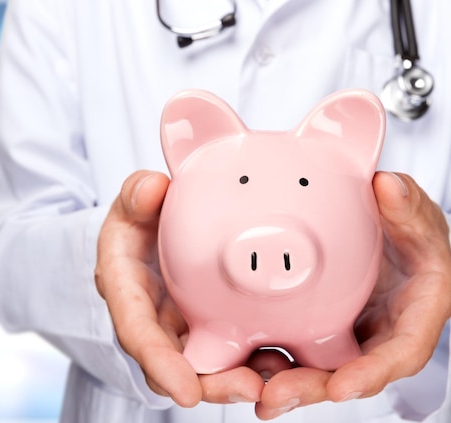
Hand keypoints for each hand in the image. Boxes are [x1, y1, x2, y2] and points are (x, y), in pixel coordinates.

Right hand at [95, 170, 281, 406]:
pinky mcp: (211, 324)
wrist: (150, 233)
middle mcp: (154, 320)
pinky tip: (289, 358)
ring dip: (242, 377)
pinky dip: (257, 358)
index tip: (185, 391)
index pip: (137, 333)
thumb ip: (135, 195)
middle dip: (211, 385)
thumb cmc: (137, 220)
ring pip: (209, 365)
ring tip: (279, 378)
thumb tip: (152, 189)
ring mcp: (184, 326)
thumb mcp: (130, 203)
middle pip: (177, 365)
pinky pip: (233, 348)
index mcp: (127, 292)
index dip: (159, 364)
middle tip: (249, 388)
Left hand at [256, 172, 450, 418]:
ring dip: (284, 383)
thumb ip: (406, 207)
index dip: (370, 374)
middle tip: (274, 398)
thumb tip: (387, 187)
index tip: (340, 386)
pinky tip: (240, 367)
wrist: (386, 234)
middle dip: (311, 389)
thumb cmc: (409, 232)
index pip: (397, 354)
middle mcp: (376, 336)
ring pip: (315, 368)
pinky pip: (294, 349)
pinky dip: (269, 361)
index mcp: (410, 317)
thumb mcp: (415, 217)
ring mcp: (345, 335)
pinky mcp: (317, 328)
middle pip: (347, 374)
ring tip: (253, 393)